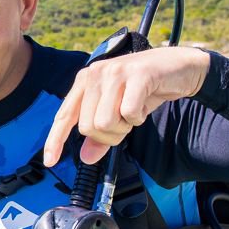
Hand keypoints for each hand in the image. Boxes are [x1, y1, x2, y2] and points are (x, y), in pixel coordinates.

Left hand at [43, 47, 209, 165]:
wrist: (179, 67)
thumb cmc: (145, 89)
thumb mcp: (119, 113)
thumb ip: (101, 134)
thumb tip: (86, 157)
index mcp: (84, 81)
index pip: (64, 115)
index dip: (56, 139)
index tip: (50, 161)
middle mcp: (94, 74)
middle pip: (88, 127)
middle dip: (109, 135)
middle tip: (125, 122)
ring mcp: (114, 73)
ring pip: (105, 123)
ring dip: (124, 127)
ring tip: (134, 111)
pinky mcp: (136, 75)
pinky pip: (128, 114)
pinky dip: (139, 118)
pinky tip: (144, 104)